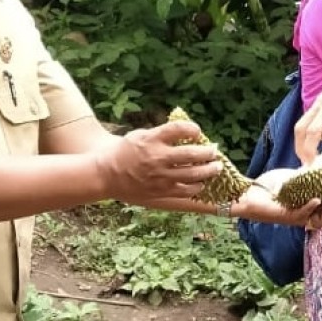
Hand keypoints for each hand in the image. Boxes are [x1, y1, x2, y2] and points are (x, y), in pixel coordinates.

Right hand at [95, 120, 222, 203]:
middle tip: (215, 152)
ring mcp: (160, 176)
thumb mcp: (141, 135)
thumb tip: (188, 132)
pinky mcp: (160, 191)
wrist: (105, 174)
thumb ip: (162, 133)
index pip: (179, 129)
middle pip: (192, 154)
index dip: (192, 129)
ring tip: (216, 168)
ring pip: (193, 174)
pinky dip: (197, 187)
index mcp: (151, 139)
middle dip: (208, 153)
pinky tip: (201, 183)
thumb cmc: (125, 151)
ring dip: (209, 171)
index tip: (197, 131)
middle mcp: (157, 157)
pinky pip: (185, 191)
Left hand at [234, 181, 321, 228]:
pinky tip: (316, 199)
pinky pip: (302, 216)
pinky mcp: (286, 217)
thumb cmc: (272, 186)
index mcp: (310, 207)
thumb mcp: (296, 178)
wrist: (251, 192)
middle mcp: (306, 216)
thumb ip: (309, 174)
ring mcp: (297, 218)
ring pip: (319, 221)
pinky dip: (310, 207)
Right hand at [293, 59, 321, 163]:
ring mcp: (319, 101)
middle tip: (308, 165)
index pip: (314, 131)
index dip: (310, 150)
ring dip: (303, 141)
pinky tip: (321, 140)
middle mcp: (320, 102)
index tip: (313, 166)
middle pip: (300, 128)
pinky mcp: (321, 102)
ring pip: (302, 123)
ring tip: (311, 157)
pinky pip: (308, 119)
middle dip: (301, 148)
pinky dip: (309, 132)